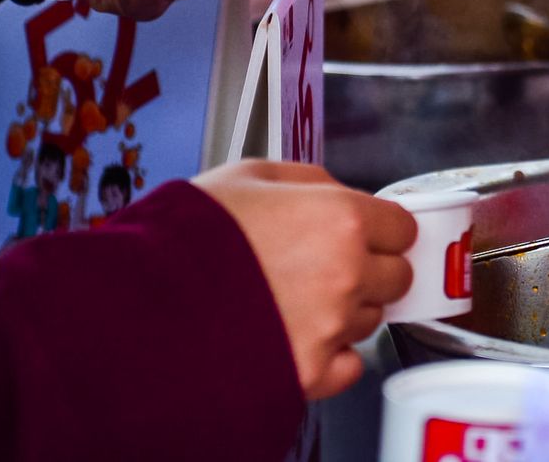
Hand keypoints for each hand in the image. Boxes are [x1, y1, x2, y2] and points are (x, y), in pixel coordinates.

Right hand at [193, 160, 414, 399]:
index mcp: (339, 218)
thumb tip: (332, 190)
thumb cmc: (188, 236)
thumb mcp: (247, 175)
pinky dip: (333, 353)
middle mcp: (347, 274)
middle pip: (396, 276)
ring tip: (295, 298)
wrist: (146, 302)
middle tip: (330, 265)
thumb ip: (306, 179)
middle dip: (372, 268)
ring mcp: (331, 327)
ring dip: (346, 309)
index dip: (383, 227)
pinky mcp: (311, 372)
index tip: (368, 232)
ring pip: (370, 319)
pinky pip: (348, 365)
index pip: (403, 227)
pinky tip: (299, 334)